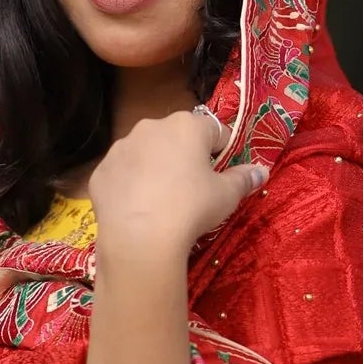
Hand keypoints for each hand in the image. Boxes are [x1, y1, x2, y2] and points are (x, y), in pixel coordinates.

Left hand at [88, 109, 266, 257]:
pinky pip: (122, 174)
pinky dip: (130, 186)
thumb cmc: (192, 208)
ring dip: (155, 168)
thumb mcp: (227, 195)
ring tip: (162, 201)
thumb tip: (261, 171)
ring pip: (145, 153)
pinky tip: (138, 209)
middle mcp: (151, 126)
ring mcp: (121, 147)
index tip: (222, 173)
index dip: (222, 151)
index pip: (215, 131)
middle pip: (176, 137)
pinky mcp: (101, 170)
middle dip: (185, 156)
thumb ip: (244, 178)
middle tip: (192, 189)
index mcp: (187, 125)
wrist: (140, 238)